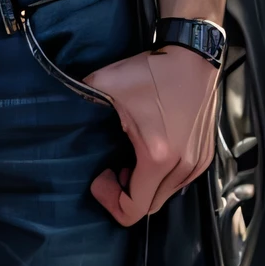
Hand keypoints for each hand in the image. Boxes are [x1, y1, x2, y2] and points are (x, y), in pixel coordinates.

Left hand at [84, 45, 218, 226]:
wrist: (192, 56)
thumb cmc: (154, 71)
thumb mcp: (108, 84)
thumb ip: (81, 98)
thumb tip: (59, 102)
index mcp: (157, 156)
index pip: (133, 209)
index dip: (110, 201)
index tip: (101, 177)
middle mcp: (181, 167)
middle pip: (149, 207)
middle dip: (125, 194)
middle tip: (113, 169)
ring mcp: (197, 163)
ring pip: (166, 196)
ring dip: (145, 187)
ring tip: (130, 160)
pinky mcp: (205, 156)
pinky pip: (180, 183)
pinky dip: (163, 178)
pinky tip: (152, 154)